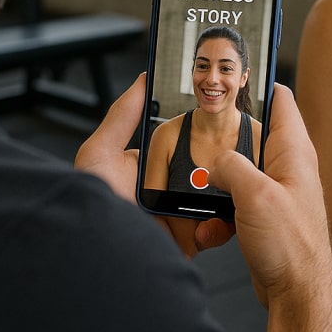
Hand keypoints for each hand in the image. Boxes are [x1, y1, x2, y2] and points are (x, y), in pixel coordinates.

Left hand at [75, 73, 234, 256]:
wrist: (94, 252)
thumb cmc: (91, 204)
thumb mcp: (100, 152)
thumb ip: (123, 114)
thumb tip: (142, 79)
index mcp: (153, 171)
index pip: (188, 149)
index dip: (208, 137)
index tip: (225, 123)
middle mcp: (169, 196)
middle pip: (210, 174)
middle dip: (228, 165)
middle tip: (240, 153)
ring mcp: (181, 221)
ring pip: (220, 202)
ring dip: (231, 192)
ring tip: (236, 182)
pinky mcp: (189, 243)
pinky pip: (217, 231)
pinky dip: (224, 224)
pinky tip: (221, 214)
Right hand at [200, 84, 331, 304]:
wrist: (298, 295)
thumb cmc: (292, 247)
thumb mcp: (255, 194)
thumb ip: (230, 165)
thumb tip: (215, 162)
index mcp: (293, 149)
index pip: (279, 97)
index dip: (255, 82)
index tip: (228, 76)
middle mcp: (287, 165)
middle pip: (249, 133)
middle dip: (221, 139)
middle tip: (198, 137)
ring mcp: (275, 190)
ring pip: (235, 169)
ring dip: (215, 183)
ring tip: (203, 194)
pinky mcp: (263, 214)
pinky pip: (233, 201)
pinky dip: (218, 214)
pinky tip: (212, 229)